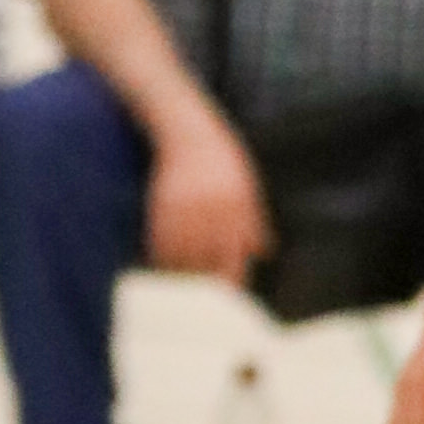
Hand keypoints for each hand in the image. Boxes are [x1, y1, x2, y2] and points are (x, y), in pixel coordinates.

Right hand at [146, 107, 267, 284]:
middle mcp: (215, 209)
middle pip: (207, 259)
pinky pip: (162, 239)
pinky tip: (158, 261)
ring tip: (176, 279)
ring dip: (178, 270)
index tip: (225, 292)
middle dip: (202, 278)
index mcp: (238, 207)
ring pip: (182, 253)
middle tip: (197, 290)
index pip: (236, 254)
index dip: (230, 277)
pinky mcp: (165, 203)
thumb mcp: (246, 187)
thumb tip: (265, 252)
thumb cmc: (221, 161)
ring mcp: (189, 206)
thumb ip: (255, 221)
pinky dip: (159, 254)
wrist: (188, 130)